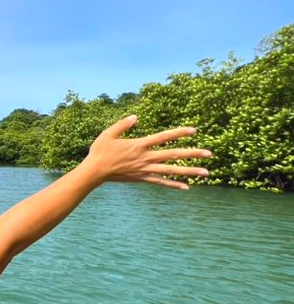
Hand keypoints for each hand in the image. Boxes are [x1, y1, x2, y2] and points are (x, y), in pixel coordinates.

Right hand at [80, 115, 211, 188]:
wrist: (94, 172)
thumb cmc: (100, 151)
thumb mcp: (108, 133)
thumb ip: (123, 124)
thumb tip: (136, 117)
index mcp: (139, 144)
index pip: (163, 137)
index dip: (179, 132)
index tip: (194, 130)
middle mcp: (145, 157)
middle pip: (173, 155)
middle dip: (193, 154)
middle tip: (210, 153)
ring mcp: (145, 169)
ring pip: (171, 170)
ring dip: (190, 171)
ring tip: (206, 172)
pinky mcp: (142, 179)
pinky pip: (161, 182)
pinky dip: (174, 185)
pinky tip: (186, 187)